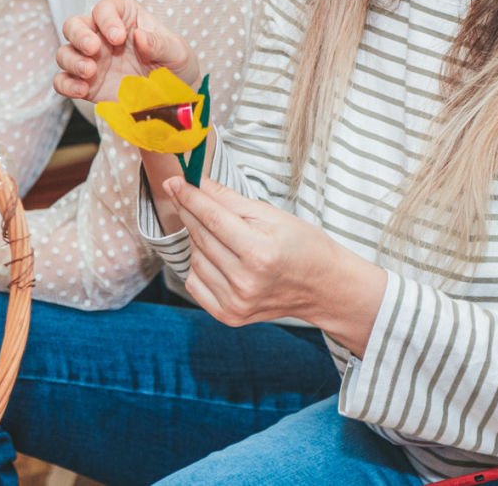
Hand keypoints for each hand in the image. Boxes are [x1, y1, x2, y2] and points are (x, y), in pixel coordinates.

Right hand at [55, 0, 196, 103]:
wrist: (174, 99)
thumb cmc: (176, 66)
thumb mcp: (177, 53)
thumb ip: (160, 43)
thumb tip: (139, 36)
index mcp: (126, 20)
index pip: (106, 8)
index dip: (107, 18)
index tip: (119, 37)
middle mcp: (103, 37)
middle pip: (74, 25)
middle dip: (78, 34)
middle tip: (93, 48)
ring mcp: (92, 61)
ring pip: (65, 52)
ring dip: (72, 60)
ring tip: (90, 71)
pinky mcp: (86, 85)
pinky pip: (63, 81)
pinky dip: (66, 84)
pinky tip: (81, 90)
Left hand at [164, 176, 385, 353]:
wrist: (323, 287)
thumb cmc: (303, 246)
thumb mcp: (272, 215)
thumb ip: (231, 201)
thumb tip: (199, 183)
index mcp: (260, 253)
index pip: (213, 219)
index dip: (190, 197)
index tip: (174, 181)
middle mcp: (245, 282)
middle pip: (201, 237)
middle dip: (189, 211)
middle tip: (184, 193)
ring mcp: (235, 303)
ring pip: (195, 258)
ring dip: (199, 239)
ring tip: (222, 234)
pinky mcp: (228, 316)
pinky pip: (195, 282)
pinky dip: (200, 265)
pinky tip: (218, 257)